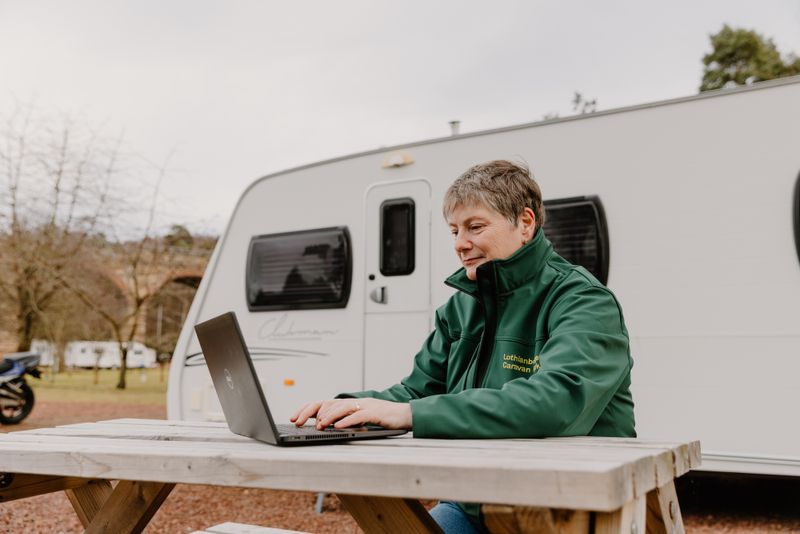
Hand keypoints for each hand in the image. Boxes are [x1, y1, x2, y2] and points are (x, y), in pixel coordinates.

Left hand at [290, 398, 411, 429]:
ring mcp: (364, 406)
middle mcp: (354, 402)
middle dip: (311, 412)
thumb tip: (324, 427)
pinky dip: (347, 420)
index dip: (307, 410)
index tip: (294, 418)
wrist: (406, 415)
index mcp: (348, 404)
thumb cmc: (383, 419)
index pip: (323, 403)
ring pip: (341, 408)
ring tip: (318, 426)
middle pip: (328, 403)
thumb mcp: (360, 419)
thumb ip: (344, 420)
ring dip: (327, 417)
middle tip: (299, 423)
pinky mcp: (375, 413)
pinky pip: (358, 415)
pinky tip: (338, 427)